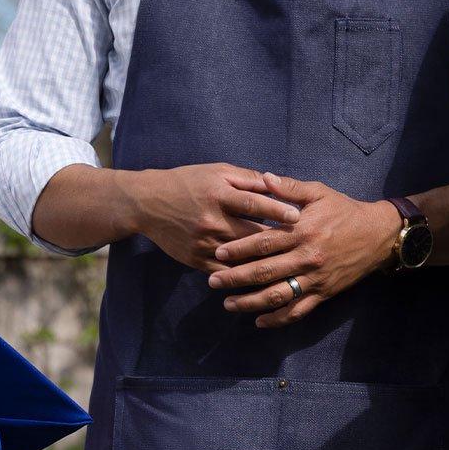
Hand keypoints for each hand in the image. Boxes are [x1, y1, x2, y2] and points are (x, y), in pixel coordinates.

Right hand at [124, 163, 302, 271]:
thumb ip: (247, 178)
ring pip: (238, 257)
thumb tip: (276, 184)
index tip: (298, 217)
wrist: (148, 203)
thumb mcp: (218, 171)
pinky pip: (223, 270)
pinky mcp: (194, 258)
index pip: (253, 203)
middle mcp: (211, 221)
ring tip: (284, 266)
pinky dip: (241, 274)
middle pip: (250, 235)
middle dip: (275, 241)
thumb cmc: (187, 182)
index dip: (277, 210)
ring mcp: (202, 243)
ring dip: (261, 263)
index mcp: (218, 195)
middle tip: (299, 246)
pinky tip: (258, 278)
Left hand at [207, 173, 401, 326]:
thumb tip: (263, 178)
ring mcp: (314, 278)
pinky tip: (258, 320)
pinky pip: (296, 311)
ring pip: (276, 295)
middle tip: (212, 281)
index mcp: (302, 231)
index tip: (218, 253)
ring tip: (228, 304)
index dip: (238, 249)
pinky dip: (276, 319)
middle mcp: (306, 257)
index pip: (263, 242)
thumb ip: (289, 188)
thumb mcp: (320, 193)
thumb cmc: (345, 211)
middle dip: (234, 278)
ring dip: (249, 303)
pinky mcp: (322, 294)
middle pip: (263, 271)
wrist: (379, 234)